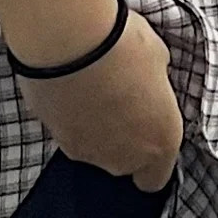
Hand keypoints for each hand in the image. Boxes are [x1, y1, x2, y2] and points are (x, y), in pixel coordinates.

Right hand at [16, 9, 182, 190]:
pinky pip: (68, 134)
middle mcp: (124, 158)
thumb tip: (148, 78)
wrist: (70, 38)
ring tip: (90, 93)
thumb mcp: (158, 59)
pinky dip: (70, 119)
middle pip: (123, 165)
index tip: (146, 134)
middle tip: (119, 103)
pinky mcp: (56, 138)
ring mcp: (87, 152)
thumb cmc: (122, 46)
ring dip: (94, 130)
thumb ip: (156, 83)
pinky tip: (70, 91)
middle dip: (122, 141)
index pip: (155, 178)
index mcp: (161, 142)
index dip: (151, 160)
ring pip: (94, 151)